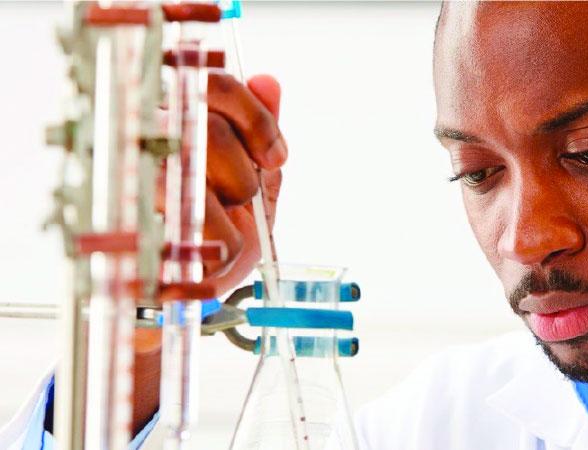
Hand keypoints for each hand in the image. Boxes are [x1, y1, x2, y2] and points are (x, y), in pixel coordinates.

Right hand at [132, 74, 286, 432]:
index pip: (214, 86)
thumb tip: (269, 82)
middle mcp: (138, 136)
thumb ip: (257, 140)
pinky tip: (203, 263)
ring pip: (200, 177)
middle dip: (245, 181)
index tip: (276, 159)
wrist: (158, 307)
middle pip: (213, 132)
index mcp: (169, 121)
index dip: (257, 119)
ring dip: (229, 220)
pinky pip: (193, 221)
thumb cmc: (203, 244)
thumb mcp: (246, 192)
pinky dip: (216, 250)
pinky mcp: (123, 217)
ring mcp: (124, 174)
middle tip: (238, 211)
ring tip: (218, 244)